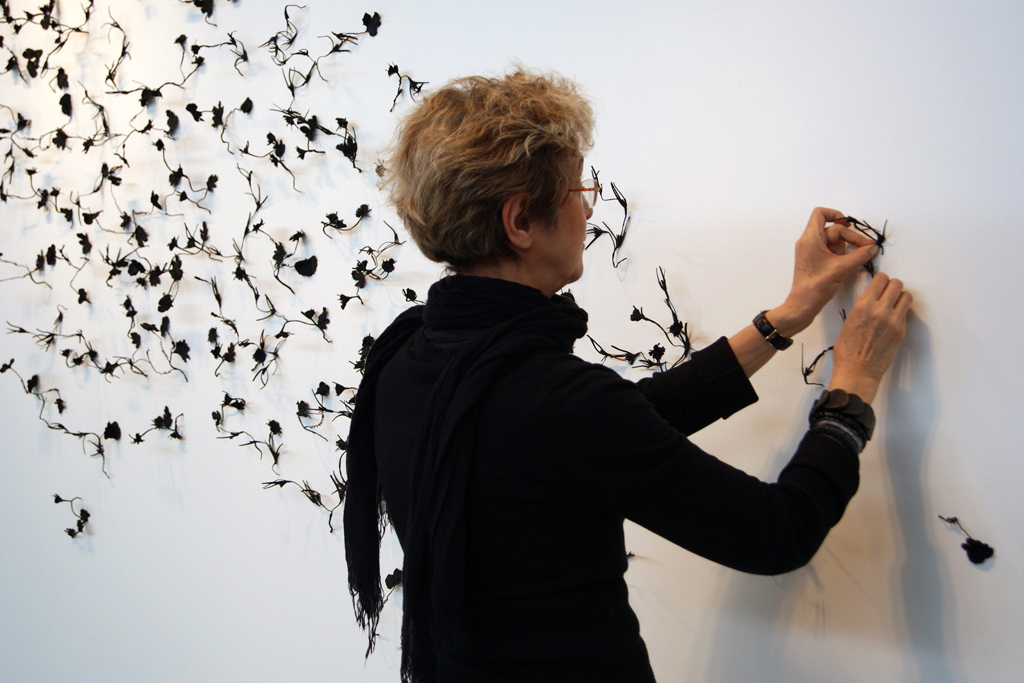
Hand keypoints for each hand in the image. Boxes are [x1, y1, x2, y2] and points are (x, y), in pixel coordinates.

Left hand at [772, 207, 879, 336]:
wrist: (802, 305)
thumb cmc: (816, 287)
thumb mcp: (841, 268)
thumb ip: (859, 255)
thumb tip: (873, 248)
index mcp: (810, 238)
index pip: (820, 214)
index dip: (836, 214)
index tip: (849, 224)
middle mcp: (809, 242)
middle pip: (834, 230)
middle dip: (851, 237)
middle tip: (868, 248)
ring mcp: (812, 252)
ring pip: (834, 242)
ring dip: (848, 248)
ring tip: (857, 259)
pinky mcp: (816, 262)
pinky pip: (832, 251)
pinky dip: (843, 255)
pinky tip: (851, 263)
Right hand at [829, 272, 912, 402]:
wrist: (857, 370)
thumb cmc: (848, 350)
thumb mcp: (849, 321)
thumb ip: (863, 307)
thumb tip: (873, 298)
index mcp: (863, 305)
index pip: (881, 279)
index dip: (881, 279)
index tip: (880, 283)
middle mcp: (880, 310)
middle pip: (897, 284)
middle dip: (892, 286)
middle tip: (887, 292)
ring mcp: (893, 321)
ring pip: (906, 297)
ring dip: (900, 297)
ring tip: (893, 304)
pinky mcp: (901, 332)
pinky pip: (904, 314)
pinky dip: (899, 313)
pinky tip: (890, 321)